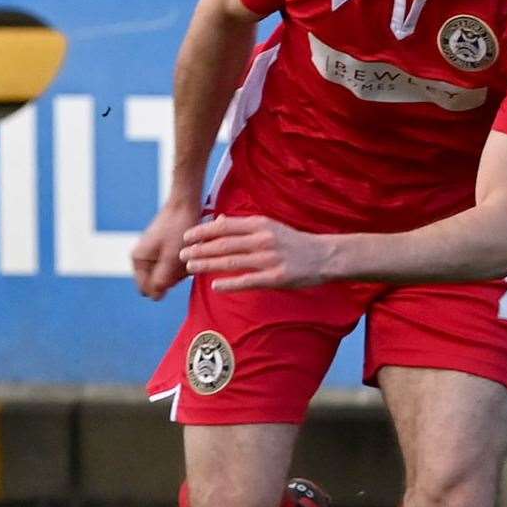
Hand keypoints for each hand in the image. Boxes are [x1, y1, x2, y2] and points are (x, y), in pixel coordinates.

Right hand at [130, 199, 200, 300]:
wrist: (185, 204)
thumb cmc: (178, 229)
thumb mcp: (171, 258)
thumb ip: (162, 280)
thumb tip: (156, 297)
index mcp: (138, 260)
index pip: (147, 289)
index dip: (163, 287)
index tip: (175, 272)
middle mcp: (141, 258)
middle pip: (157, 283)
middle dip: (172, 278)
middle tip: (183, 262)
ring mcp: (151, 254)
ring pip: (166, 275)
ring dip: (179, 270)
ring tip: (186, 253)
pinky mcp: (162, 250)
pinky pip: (171, 266)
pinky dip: (181, 262)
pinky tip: (187, 251)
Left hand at [179, 214, 332, 291]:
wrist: (325, 256)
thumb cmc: (293, 241)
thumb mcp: (269, 226)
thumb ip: (243, 225)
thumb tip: (217, 221)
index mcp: (260, 225)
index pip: (224, 227)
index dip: (202, 232)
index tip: (186, 236)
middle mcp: (262, 239)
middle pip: (223, 244)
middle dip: (199, 249)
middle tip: (181, 255)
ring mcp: (269, 259)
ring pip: (231, 261)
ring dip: (208, 264)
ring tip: (190, 268)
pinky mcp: (276, 277)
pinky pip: (248, 281)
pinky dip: (230, 283)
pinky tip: (215, 286)